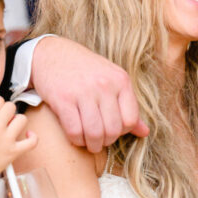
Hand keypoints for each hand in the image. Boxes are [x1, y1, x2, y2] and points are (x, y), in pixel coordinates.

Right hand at [0, 95, 37, 183]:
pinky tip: (28, 135)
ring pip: (22, 119)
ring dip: (17, 121)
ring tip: (11, 127)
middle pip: (11, 107)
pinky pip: (32, 141)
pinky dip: (32, 137)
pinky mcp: (14, 151)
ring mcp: (7, 139)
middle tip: (2, 119)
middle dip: (6, 111)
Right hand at [31, 36, 148, 151]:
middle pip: (113, 130)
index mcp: (121, 80)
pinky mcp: (63, 99)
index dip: (122, 131)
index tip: (112, 130)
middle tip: (99, 140)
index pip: (130, 120)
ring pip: (94, 133)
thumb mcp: (111, 81)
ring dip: (91, 144)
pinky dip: (76, 139)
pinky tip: (75, 136)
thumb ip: (128, 106)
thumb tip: (145, 132)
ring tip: (88, 142)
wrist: (52, 53)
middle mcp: (105, 85)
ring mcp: (84, 91)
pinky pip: (74, 131)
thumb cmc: (85, 70)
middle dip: (106, 141)